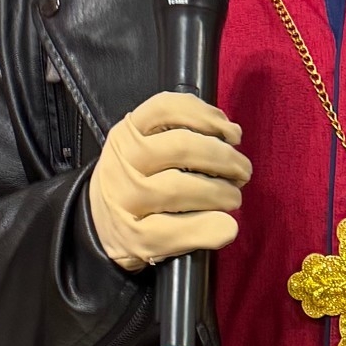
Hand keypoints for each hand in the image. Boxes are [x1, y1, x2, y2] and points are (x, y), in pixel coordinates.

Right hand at [88, 91, 250, 272]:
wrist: (102, 225)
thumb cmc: (138, 180)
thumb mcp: (146, 144)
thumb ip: (182, 132)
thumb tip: (232, 134)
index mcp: (127, 132)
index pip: (166, 108)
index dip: (207, 116)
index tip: (232, 134)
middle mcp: (122, 162)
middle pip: (182, 147)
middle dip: (224, 158)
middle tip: (243, 172)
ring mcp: (126, 201)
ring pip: (180, 188)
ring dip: (220, 193)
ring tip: (232, 198)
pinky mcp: (136, 237)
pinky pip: (179, 231)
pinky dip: (211, 229)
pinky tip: (226, 227)